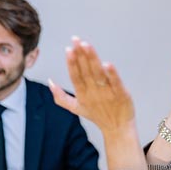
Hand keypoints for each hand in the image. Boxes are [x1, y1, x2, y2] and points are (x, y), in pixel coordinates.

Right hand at [50, 37, 145, 169]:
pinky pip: (115, 83)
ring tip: (86, 45)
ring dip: (92, 59)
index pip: (75, 77)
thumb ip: (60, 97)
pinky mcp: (121, 94)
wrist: (117, 129)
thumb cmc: (97, 116)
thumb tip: (49, 82)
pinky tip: (107, 64)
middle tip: (76, 40)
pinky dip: (112, 74)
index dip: (71, 63)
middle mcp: (94, 93)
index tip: (68, 49)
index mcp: (82, 94)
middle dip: (80, 55)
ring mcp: (107, 93)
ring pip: (98, 74)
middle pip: (86, 72)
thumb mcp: (76, 108)